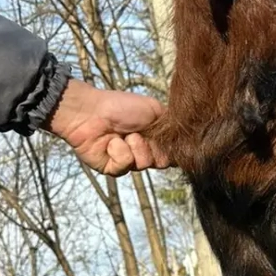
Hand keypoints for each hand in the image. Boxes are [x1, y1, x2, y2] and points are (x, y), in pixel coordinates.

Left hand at [47, 77, 172, 174]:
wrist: (91, 110)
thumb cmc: (120, 106)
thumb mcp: (154, 109)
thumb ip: (171, 125)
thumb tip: (185, 139)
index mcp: (154, 140)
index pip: (172, 153)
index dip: (170, 147)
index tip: (163, 135)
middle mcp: (143, 152)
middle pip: (162, 162)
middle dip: (152, 145)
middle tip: (137, 132)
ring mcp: (128, 162)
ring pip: (144, 164)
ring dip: (135, 145)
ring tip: (122, 135)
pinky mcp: (113, 169)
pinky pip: (125, 166)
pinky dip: (119, 151)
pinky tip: (110, 142)